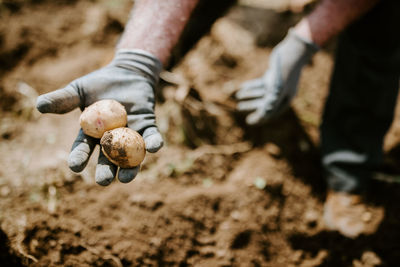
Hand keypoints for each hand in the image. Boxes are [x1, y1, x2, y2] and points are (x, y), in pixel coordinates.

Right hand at [36, 49, 162, 185]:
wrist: (126, 71)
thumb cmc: (100, 82)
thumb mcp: (78, 90)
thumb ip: (62, 100)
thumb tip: (38, 106)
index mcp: (93, 134)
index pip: (84, 148)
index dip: (80, 157)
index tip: (75, 167)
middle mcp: (112, 139)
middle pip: (108, 158)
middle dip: (106, 170)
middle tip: (103, 181)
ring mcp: (131, 134)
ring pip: (131, 155)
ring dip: (130, 167)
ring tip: (126, 178)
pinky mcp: (147, 125)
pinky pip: (151, 136)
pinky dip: (153, 142)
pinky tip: (154, 148)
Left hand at [236, 30, 318, 124]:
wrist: (293, 52)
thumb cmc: (286, 71)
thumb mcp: (278, 89)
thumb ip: (271, 103)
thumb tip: (263, 116)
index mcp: (285, 99)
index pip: (271, 112)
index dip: (260, 118)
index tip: (249, 121)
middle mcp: (281, 93)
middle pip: (264, 103)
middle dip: (251, 106)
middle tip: (238, 107)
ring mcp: (277, 85)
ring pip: (261, 93)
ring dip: (249, 95)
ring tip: (237, 96)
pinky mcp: (272, 77)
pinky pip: (260, 84)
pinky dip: (251, 86)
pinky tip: (241, 87)